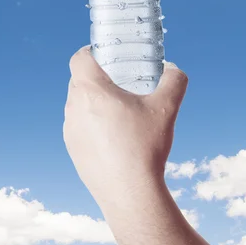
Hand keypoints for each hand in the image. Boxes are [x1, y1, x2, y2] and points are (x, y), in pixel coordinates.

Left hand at [63, 46, 187, 207]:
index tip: (104, 53)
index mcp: (91, 90)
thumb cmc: (145, 147)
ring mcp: (71, 131)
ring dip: (93, 101)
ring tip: (117, 108)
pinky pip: (79, 126)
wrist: (131, 193)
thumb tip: (173, 69)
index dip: (89, 51)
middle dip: (96, 76)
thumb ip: (174, 80)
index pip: (78, 59)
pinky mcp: (73, 150)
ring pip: (77, 104)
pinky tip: (113, 134)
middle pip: (78, 80)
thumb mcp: (166, 108)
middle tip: (118, 79)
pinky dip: (91, 123)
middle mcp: (74, 108)